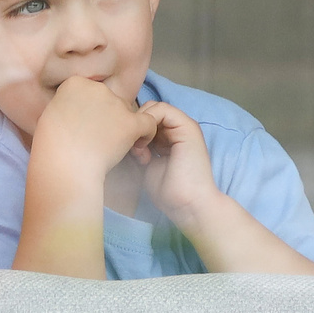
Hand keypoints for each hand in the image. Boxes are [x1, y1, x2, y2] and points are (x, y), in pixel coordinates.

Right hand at [31, 75, 162, 182]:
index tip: (85, 127)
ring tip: (111, 149)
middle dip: (108, 118)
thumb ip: (68, 106)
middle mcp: (97, 88)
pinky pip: (148, 124)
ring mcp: (115, 104)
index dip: (91, 111)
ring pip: (128, 113)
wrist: (64, 165)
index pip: (92, 93)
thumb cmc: (51, 147)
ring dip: (123, 127)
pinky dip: (146, 135)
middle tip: (98, 140)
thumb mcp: (51, 115)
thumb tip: (78, 112)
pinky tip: (138, 145)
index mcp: (75, 83)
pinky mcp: (130, 122)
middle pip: (111, 101)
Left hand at [133, 104, 222, 229]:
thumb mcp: (147, 165)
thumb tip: (124, 139)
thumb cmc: (169, 192)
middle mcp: (176, 129)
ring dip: (140, 126)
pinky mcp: (188, 126)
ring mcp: (184, 126)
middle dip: (134, 126)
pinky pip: (162, 108)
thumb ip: (140, 149)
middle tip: (133, 151)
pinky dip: (148, 122)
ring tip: (139, 151)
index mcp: (168, 138)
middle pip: (147, 111)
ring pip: (153, 107)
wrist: (189, 204)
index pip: (143, 120)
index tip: (128, 152)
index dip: (131, 130)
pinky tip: (145, 145)